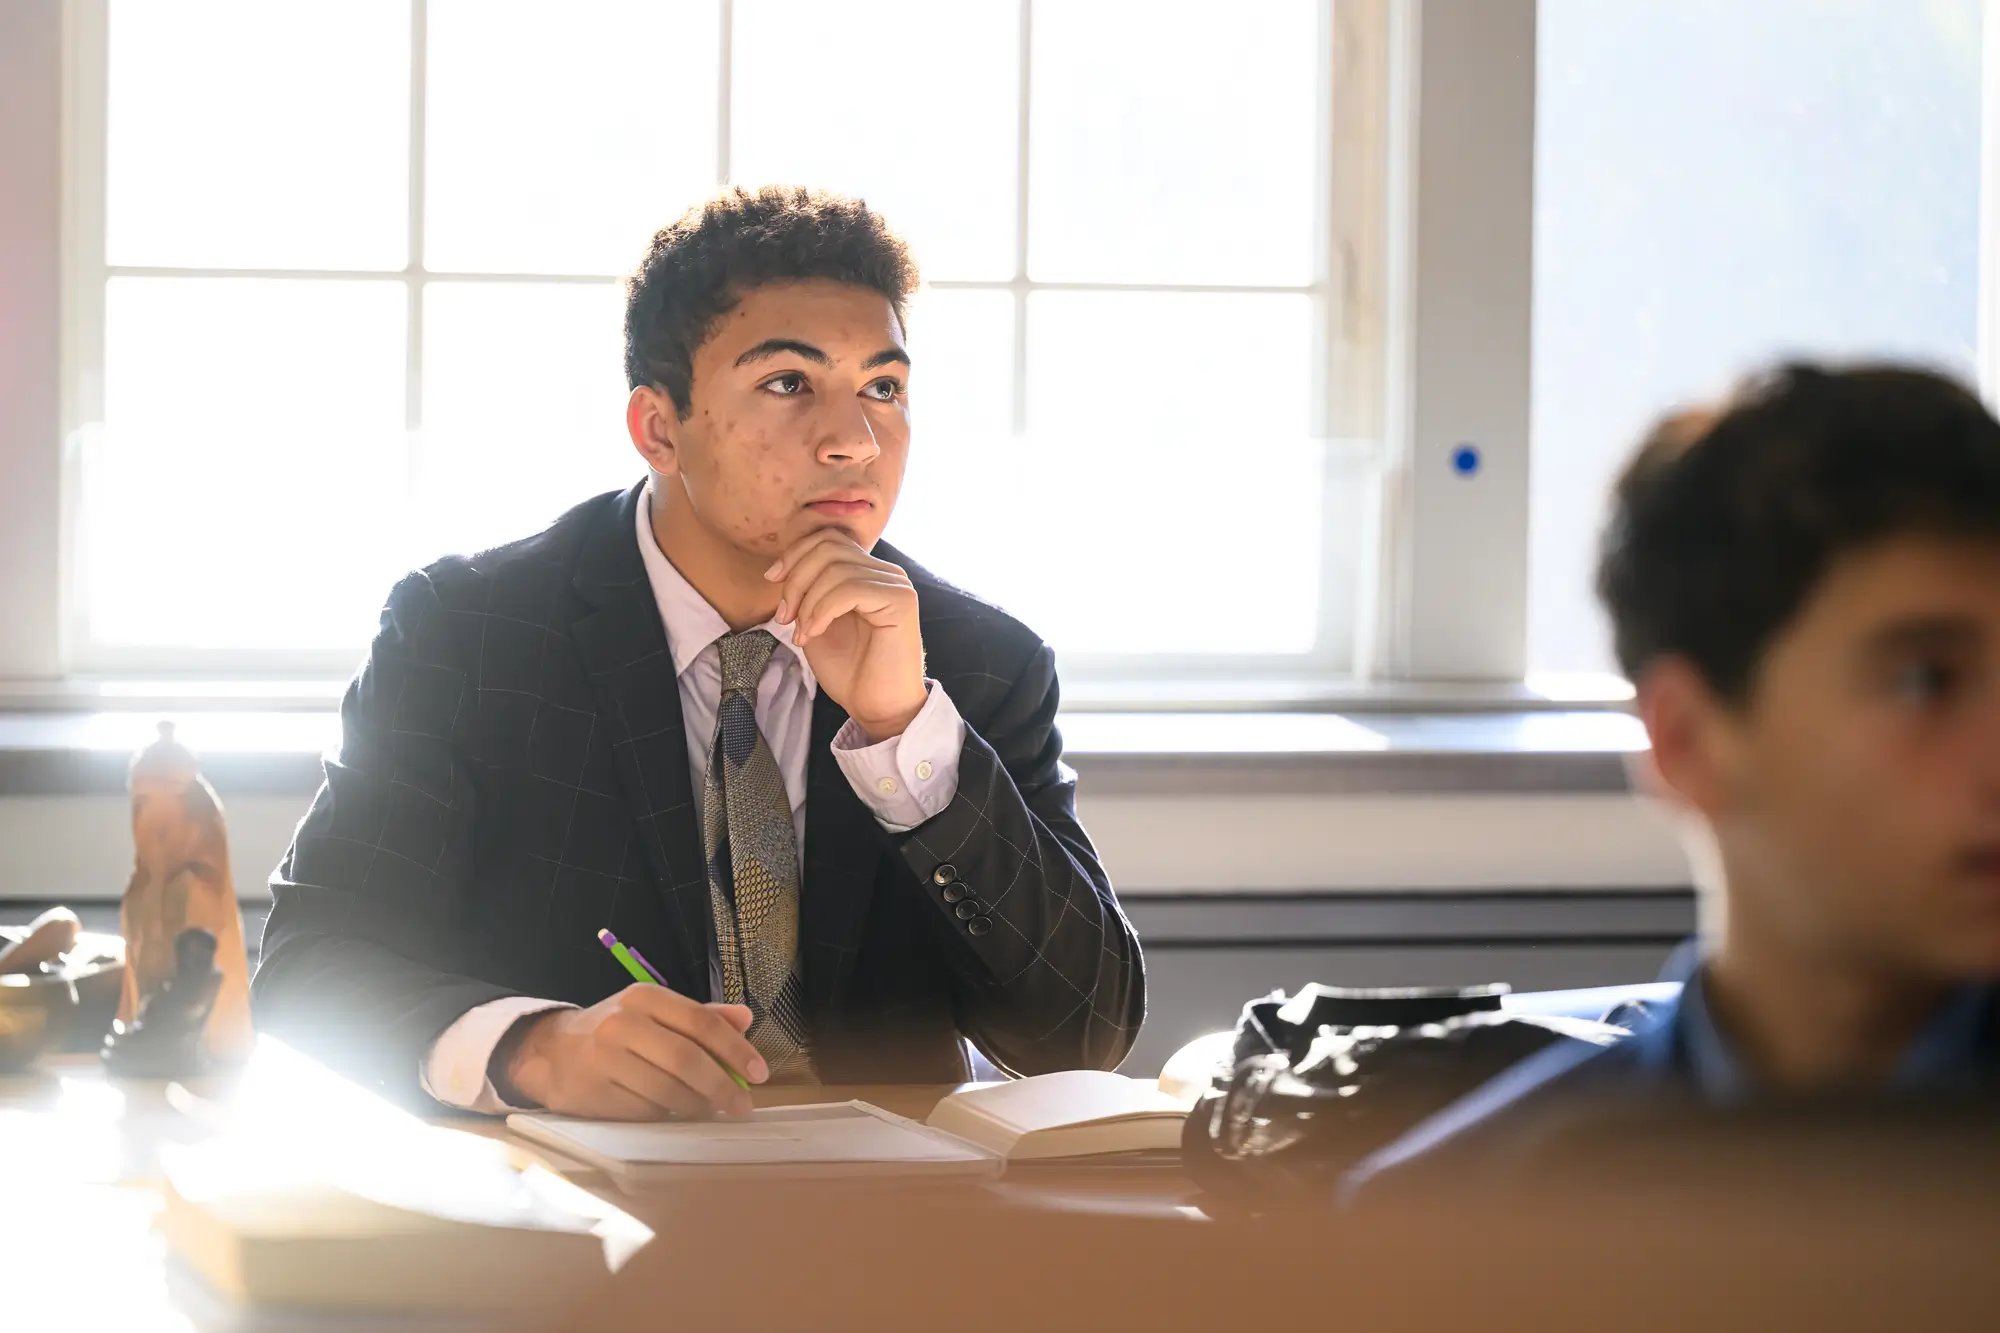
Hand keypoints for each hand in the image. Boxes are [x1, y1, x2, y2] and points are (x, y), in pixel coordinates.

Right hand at [499, 984, 766, 1119]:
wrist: (550, 1052)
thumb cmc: (615, 1031)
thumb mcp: (654, 1012)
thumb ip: (701, 1016)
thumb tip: (746, 1018)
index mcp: (645, 998)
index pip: (701, 1022)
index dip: (735, 1049)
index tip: (760, 1073)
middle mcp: (623, 1024)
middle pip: (686, 1059)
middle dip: (722, 1086)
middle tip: (743, 1105)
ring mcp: (605, 1059)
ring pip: (667, 1090)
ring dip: (697, 1104)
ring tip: (710, 1108)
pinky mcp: (594, 1092)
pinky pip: (645, 1110)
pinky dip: (667, 1114)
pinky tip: (674, 1112)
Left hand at [766, 529, 927, 741]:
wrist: (877, 708)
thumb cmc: (850, 671)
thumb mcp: (815, 622)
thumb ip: (806, 591)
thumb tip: (782, 569)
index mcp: (868, 573)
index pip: (828, 539)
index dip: (795, 554)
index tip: (772, 581)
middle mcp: (886, 573)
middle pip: (829, 548)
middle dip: (796, 580)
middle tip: (785, 617)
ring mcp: (896, 585)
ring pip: (836, 568)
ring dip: (807, 602)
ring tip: (801, 632)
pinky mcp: (901, 601)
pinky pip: (849, 589)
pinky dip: (822, 610)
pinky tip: (814, 633)